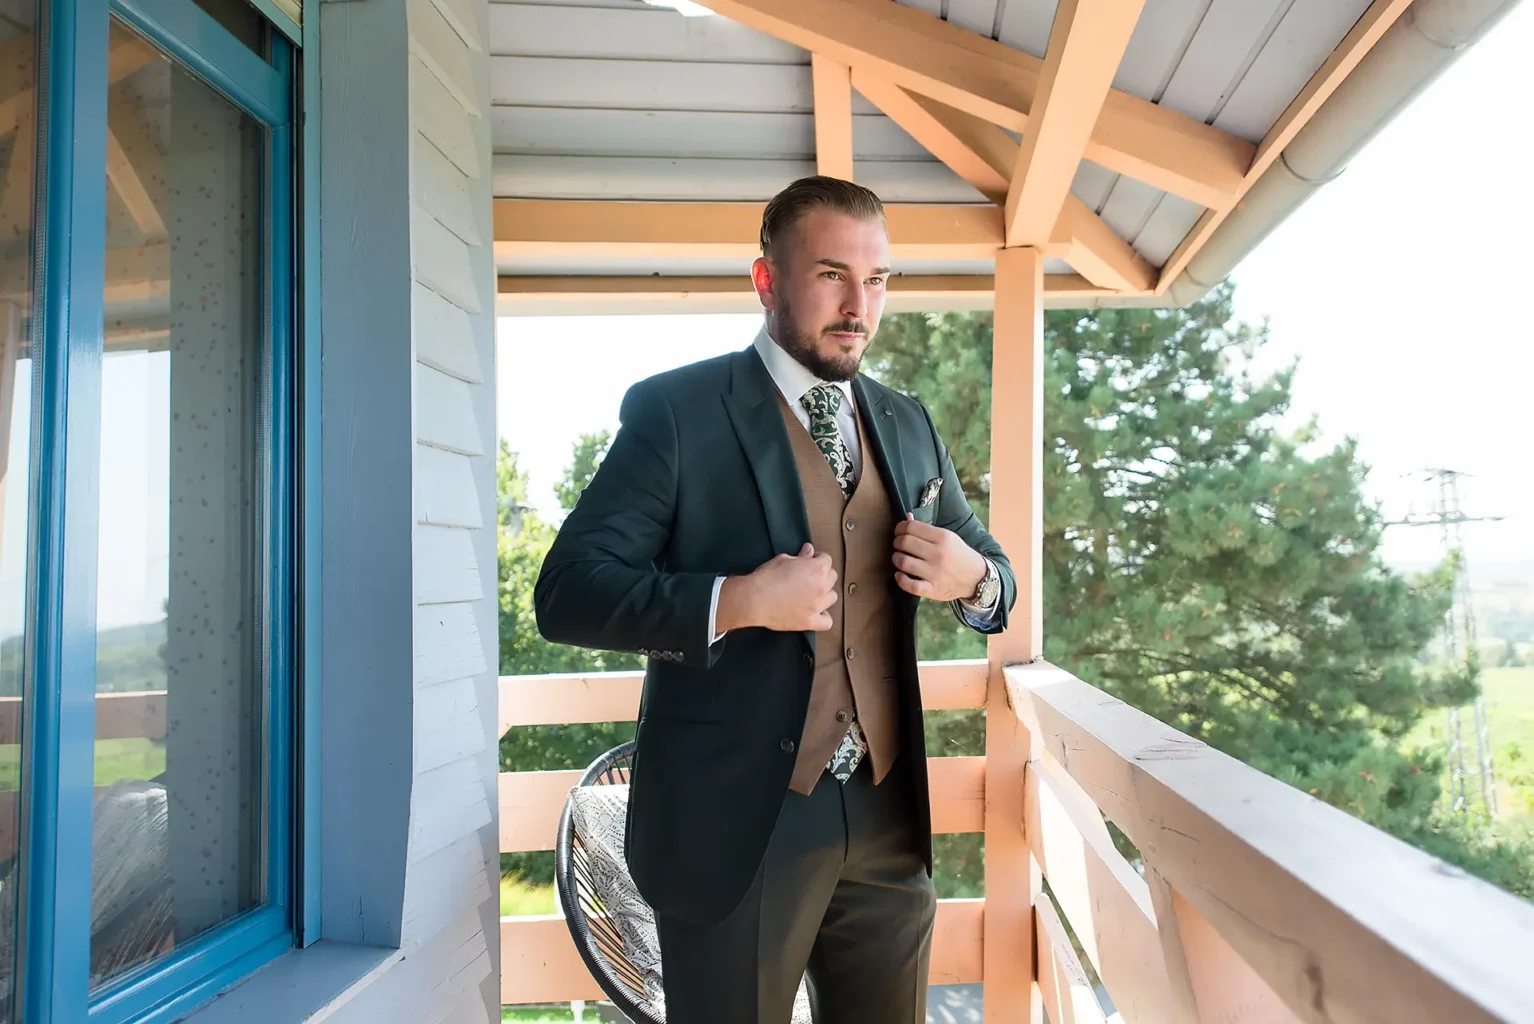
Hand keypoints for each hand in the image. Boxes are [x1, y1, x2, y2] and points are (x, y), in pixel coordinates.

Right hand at [717, 543, 837, 632]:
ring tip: (813, 594)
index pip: (827, 559)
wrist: (754, 599)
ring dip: (825, 594)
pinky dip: (824, 617)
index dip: (817, 559)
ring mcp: (818, 605)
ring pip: (833, 597)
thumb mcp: (783, 559)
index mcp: (816, 568)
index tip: (810, 561)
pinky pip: (828, 622)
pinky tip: (816, 612)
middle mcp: (821, 586)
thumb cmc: (766, 577)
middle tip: (809, 576)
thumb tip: (809, 551)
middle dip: (823, 574)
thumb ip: (800, 556)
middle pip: (832, 577)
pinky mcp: (810, 621)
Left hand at [893, 515, 986, 600]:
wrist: (976, 578)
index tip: (899, 531)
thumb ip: (926, 529)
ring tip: (899, 558)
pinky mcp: (933, 589)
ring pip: (903, 562)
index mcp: (943, 537)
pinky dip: (900, 579)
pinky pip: (909, 585)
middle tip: (898, 545)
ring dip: (896, 559)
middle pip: (904, 542)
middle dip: (897, 542)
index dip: (900, 528)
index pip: (911, 527)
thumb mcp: (948, 537)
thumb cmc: (958, 555)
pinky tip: (900, 575)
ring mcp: (935, 573)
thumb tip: (907, 518)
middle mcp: (939, 554)